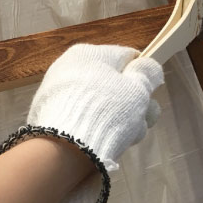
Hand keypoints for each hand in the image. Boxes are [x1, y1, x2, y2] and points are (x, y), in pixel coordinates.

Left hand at [0, 44, 163, 202]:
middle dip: (133, 105)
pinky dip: (98, 130)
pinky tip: (107, 144)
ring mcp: (58, 95)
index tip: (150, 95)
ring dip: (121, 121)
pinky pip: (85, 120)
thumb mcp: (137, 89)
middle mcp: (70, 69)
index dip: (142, 77)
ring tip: (127, 137)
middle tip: (143, 120)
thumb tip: (147, 66)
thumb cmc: (106, 112)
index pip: (125, 58)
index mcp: (90, 53)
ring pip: (101, 106)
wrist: (66, 148)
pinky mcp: (53, 120)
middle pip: (114, 85)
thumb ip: (147, 75)